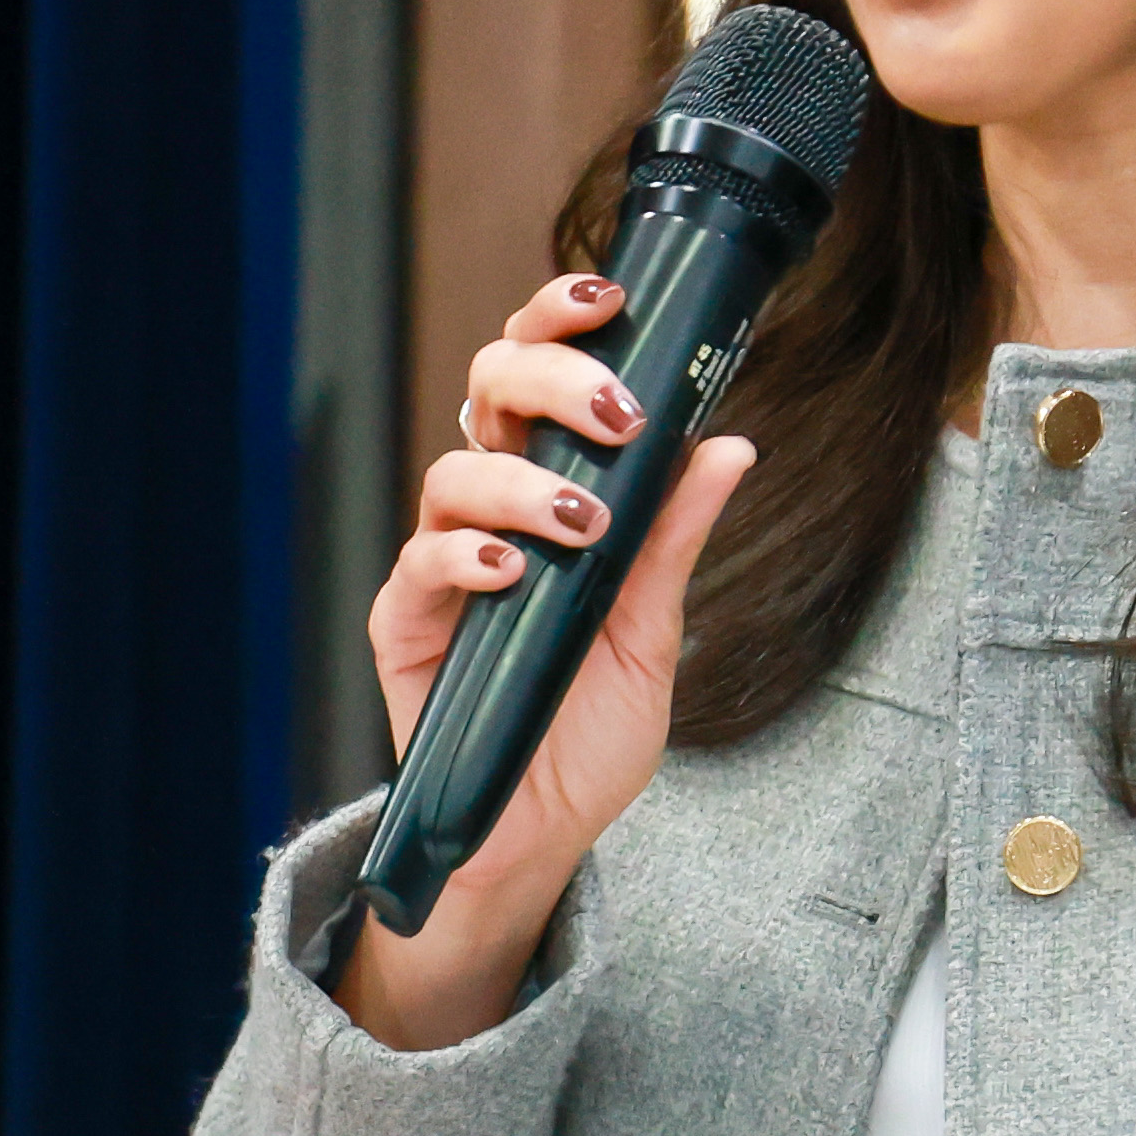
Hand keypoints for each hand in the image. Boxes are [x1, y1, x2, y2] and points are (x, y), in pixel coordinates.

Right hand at [343, 273, 759, 1053]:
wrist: (536, 836)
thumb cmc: (585, 736)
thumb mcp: (652, 634)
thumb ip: (676, 536)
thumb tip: (730, 442)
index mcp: (547, 490)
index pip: (540, 377)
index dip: (562, 322)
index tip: (613, 299)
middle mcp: (490, 509)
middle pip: (487, 388)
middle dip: (548, 376)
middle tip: (614, 413)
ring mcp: (443, 561)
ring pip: (454, 467)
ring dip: (524, 481)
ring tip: (582, 524)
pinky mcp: (405, 622)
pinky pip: (421, 562)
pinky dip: (469, 553)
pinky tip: (515, 570)